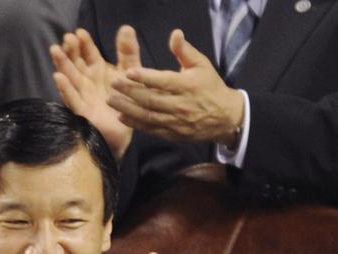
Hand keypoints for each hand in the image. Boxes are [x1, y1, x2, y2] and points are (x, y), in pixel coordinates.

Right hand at [51, 26, 140, 160]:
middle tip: (68, 39)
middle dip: (70, 50)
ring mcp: (83, 96)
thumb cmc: (126, 100)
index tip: (80, 33)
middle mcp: (87, 81)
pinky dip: (66, 89)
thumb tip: (127, 27)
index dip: (84, 43)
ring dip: (62, 64)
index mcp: (97, 70)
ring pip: (69, 78)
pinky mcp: (83, 112)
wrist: (126, 132)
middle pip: (75, 62)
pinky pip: (73, 100)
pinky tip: (59, 78)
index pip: (88, 52)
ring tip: (56, 50)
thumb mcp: (130, 72)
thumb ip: (128, 52)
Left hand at [109, 29, 244, 146]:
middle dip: (130, 92)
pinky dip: (136, 124)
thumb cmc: (211, 87)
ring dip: (128, 109)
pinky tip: (122, 117)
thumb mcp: (202, 65)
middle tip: (113, 84)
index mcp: (188, 86)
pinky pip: (152, 129)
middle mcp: (181, 106)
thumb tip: (175, 34)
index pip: (163, 81)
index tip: (128, 72)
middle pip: (152, 99)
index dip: (145, 77)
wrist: (225, 118)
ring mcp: (177, 122)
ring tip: (111, 101)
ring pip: (149, 116)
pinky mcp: (174, 134)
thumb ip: (185, 51)